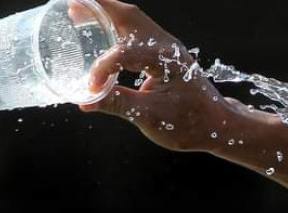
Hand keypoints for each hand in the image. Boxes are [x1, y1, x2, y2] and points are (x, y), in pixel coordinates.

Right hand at [78, 0, 229, 151]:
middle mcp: (166, 45)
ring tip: (78, 12)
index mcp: (165, 60)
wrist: (217, 125)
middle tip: (70, 7)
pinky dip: (116, 26)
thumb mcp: (151, 117)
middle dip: (98, 9)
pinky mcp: (165, 53)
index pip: (124, 54)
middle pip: (128, 16)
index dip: (102, 69)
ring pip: (132, 19)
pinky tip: (100, 31)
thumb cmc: (189, 123)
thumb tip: (85, 102)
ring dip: (106, 13)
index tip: (90, 89)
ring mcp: (167, 46)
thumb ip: (118, 105)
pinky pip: (137, 30)